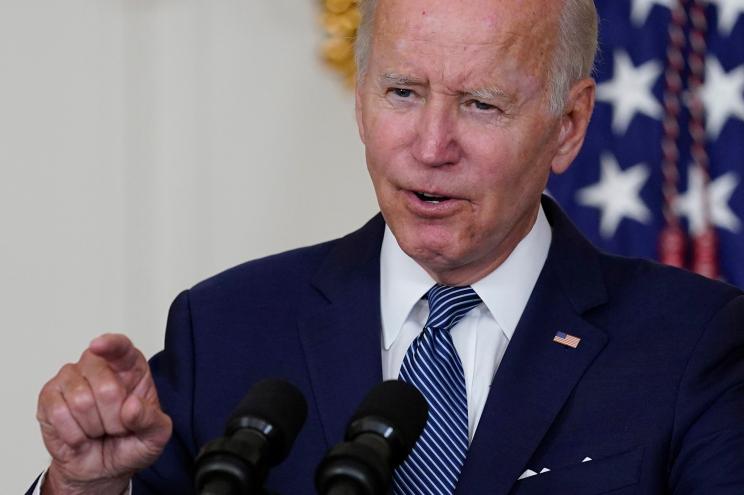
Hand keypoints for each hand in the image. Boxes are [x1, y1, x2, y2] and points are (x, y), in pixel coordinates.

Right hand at [36, 334, 171, 493]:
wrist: (102, 467)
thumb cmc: (130, 441)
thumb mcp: (155, 435)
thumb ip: (151, 421)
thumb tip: (132, 406)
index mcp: (129, 366)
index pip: (121, 347)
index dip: (111, 345)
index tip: (99, 346)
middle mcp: (98, 365)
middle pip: (106, 386)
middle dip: (115, 418)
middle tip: (117, 427)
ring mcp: (71, 378)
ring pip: (81, 402)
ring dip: (94, 427)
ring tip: (99, 430)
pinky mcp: (49, 396)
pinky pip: (59, 414)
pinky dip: (74, 434)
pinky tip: (81, 436)